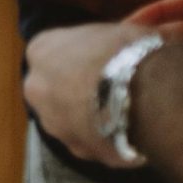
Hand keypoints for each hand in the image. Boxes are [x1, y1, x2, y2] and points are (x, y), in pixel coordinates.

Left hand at [23, 21, 149, 168]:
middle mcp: (37, 88)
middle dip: (79, 90)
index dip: (80, 56)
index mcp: (41, 50)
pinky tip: (131, 133)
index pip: (52, 51)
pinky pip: (91, 142)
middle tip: (112, 87)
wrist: (145, 98)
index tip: (102, 58)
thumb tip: (127, 43)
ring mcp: (53, 124)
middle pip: (55, 88)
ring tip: (126, 112)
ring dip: (91, 117)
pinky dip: (107, 139)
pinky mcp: (77, 151)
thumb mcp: (119, 31)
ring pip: (70, 119)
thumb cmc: (129, 52)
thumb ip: (107, 41)